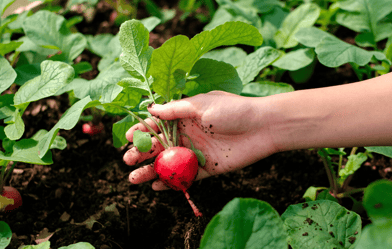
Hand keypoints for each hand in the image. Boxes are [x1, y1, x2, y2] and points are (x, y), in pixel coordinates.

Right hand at [123, 91, 276, 189]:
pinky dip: (173, 182)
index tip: (127, 139)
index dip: (142, 131)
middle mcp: (189, 134)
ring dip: (152, 171)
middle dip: (142, 153)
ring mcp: (198, 152)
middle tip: (128, 161)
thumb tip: (150, 109)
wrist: (263, 126)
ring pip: (170, 163)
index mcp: (186, 116)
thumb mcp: (202, 105)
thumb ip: (176, 110)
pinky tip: (158, 186)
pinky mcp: (208, 168)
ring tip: (134, 179)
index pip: (158, 124)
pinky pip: (187, 177)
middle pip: (160, 146)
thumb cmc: (234, 110)